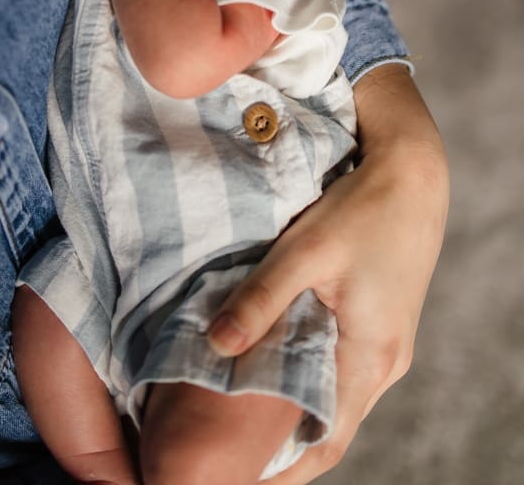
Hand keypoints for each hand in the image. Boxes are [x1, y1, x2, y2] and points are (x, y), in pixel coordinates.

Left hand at [207, 64, 448, 481]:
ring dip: (296, 409)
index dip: (282, 467)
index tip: (235, 476)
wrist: (413, 173)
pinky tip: (277, 365)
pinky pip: (345, 369)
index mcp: (371, 356)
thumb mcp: (304, 251)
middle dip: (283, 445)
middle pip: (330, 425)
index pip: (325, 441)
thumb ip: (260, 300)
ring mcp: (388, 345)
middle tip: (227, 451)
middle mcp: (385, 362)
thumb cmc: (362, 209)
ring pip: (336, 396)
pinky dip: (311, 378)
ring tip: (242, 414)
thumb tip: (214, 347)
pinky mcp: (382, 324)